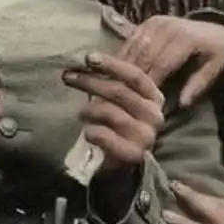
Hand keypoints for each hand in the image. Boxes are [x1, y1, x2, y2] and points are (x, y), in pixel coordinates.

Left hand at [62, 53, 165, 174]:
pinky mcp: (133, 154)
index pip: (135, 76)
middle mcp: (155, 116)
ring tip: (81, 113)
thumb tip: (90, 58)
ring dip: (89, 110)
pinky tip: (87, 133)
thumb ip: (113, 81)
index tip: (88, 58)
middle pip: (120, 91)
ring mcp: (146, 136)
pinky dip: (91, 131)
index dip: (112, 65)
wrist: (120, 164)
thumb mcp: (120, 101)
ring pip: (110, 113)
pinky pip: (105, 136)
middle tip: (68, 77)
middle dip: (90, 82)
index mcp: (154, 98)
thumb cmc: (117, 126)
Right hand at [118, 16, 223, 107]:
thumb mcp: (215, 68)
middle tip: (122, 98)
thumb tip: (182, 104)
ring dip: (123, 68)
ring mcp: (156, 23)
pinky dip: (123, 56)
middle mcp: (168, 27)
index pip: (162, 64)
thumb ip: (199, 85)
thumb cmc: (215, 53)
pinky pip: (131, 41)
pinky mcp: (148, 22)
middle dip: (133, 78)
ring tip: (114, 87)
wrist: (217, 29)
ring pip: (134, 48)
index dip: (150, 84)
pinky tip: (115, 73)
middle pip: (144, 56)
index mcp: (185, 39)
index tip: (141, 102)